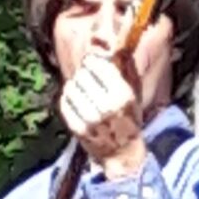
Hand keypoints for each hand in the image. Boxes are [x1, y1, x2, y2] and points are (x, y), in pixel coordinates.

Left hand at [59, 50, 146, 179]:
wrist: (122, 152)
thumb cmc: (129, 119)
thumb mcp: (134, 95)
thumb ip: (127, 70)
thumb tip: (118, 46)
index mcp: (122, 96)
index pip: (98, 66)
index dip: (92, 61)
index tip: (92, 63)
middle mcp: (106, 106)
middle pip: (83, 75)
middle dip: (83, 74)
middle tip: (87, 78)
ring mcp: (90, 119)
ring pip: (71, 87)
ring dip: (74, 85)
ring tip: (82, 90)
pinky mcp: (77, 128)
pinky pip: (64, 103)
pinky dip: (67, 98)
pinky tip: (75, 100)